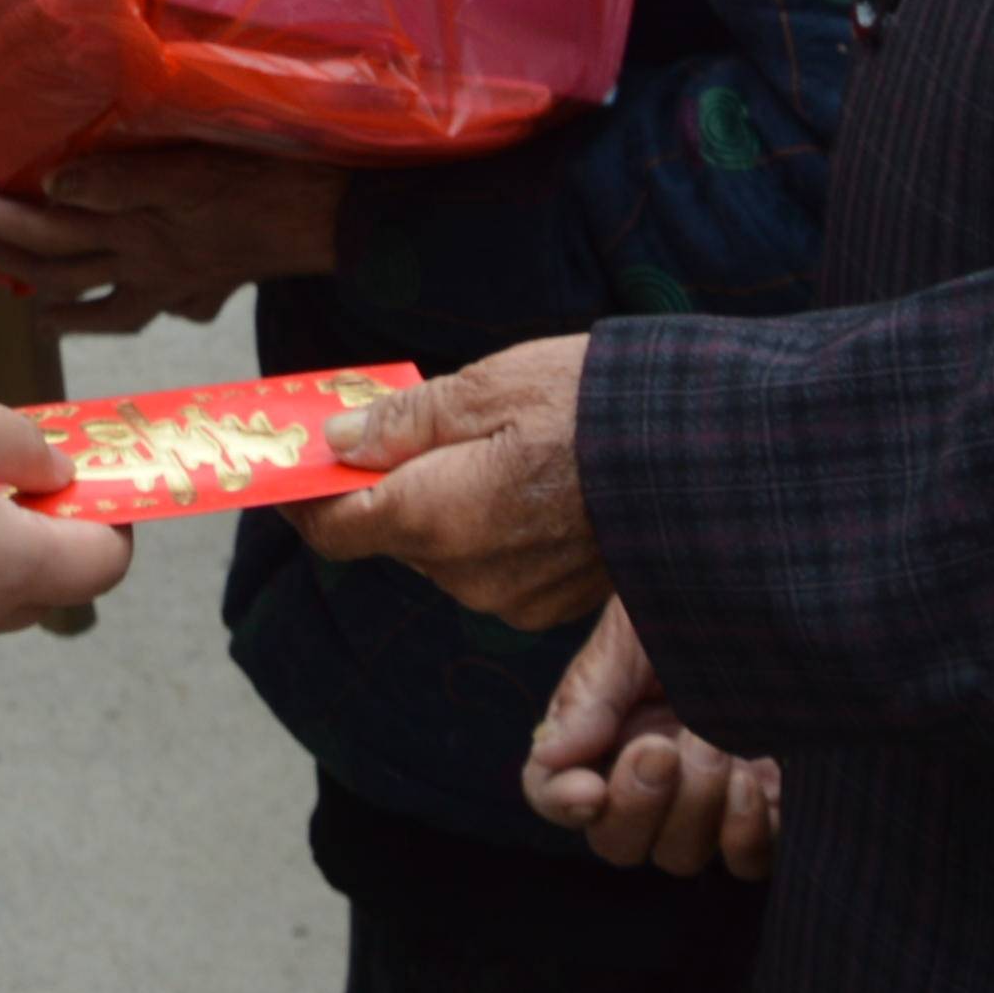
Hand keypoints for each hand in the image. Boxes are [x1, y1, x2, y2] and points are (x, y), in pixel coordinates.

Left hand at [0, 146, 347, 325]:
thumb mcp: (188, 164)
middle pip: (54, 266)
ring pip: (86, 299)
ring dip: (40, 292)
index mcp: (133, 226)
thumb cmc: (258, 175)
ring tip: (6, 280)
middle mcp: (140, 262)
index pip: (44, 226)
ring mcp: (164, 284)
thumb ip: (118, 180)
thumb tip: (52, 188)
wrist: (320, 215)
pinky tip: (78, 313)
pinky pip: (130, 314)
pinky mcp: (190, 293)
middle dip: (1, 249)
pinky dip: (96, 315)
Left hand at [287, 333, 605, 626]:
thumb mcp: (487, 387)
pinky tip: (525, 479)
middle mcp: (464, 575)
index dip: (302, 498)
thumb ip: (402, 422)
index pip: (334, 528)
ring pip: (440, 551)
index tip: (289, 469)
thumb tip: (335, 441)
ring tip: (487, 444)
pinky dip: (486, 526)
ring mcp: (510, 599)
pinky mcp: (548, 605)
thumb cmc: (596, 407)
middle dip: (384, 486)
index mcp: (436, 517)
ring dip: (440, 505)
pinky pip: (488, 566)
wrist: (704, 457)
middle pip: (389, 535)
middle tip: (401, 425)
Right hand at [526, 599, 781, 878]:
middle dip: (638, 803)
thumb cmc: (698, 601)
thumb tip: (546, 753)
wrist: (781, 588)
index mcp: (601, 730)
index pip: (553, 790)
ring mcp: (706, 800)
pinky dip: (746, 834)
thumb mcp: (634, 631)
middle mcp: (647, 775)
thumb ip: (591, 695)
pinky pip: (744, 862)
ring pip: (679, 855)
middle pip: (617, 841)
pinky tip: (758, 780)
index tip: (590, 789)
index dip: (562, 802)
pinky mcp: (763, 811)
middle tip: (664, 747)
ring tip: (720, 743)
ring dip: (698, 807)